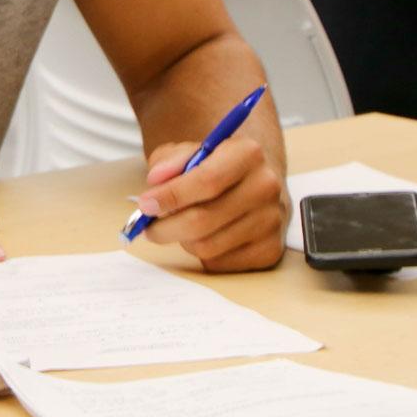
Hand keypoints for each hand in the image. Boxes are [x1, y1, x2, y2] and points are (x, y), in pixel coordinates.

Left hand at [134, 136, 287, 271]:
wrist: (254, 185)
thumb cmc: (215, 168)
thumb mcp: (190, 152)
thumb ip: (169, 161)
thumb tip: (155, 181)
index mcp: (248, 153)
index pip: (207, 180)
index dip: (171, 196)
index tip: (145, 205)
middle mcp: (266, 186)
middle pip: (203, 220)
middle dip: (165, 227)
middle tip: (148, 227)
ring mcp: (271, 221)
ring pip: (206, 246)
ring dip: (183, 240)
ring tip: (181, 226)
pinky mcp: (270, 250)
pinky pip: (219, 263)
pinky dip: (202, 254)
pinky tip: (206, 236)